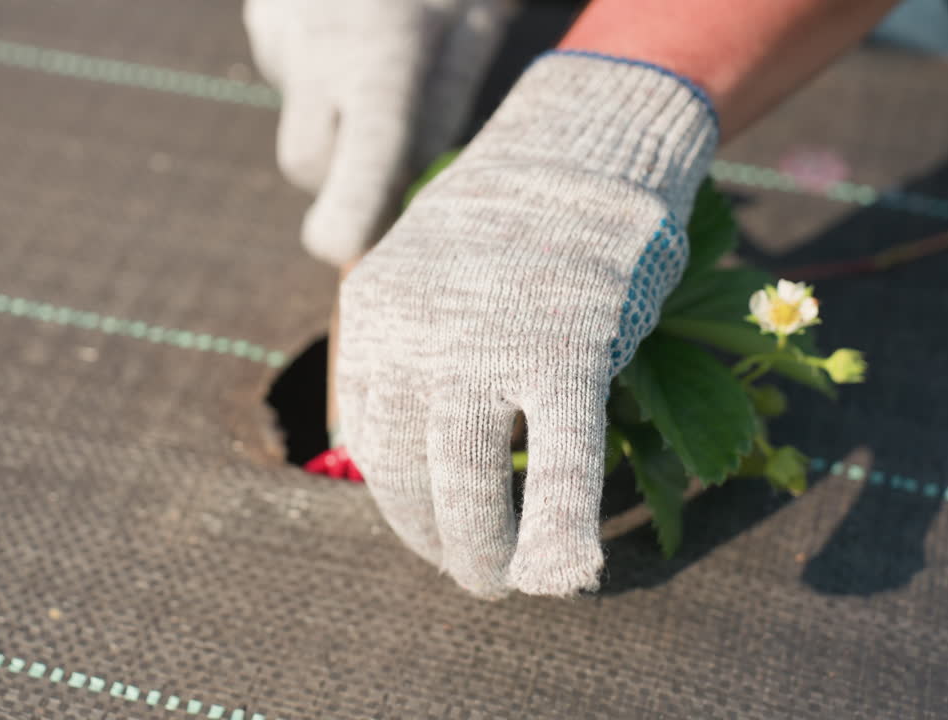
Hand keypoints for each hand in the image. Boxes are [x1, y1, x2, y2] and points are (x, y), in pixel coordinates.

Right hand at [243, 0, 510, 265]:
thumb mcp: (478, 20)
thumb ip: (451, 105)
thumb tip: (427, 184)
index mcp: (383, 62)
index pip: (353, 171)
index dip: (346, 225)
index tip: (344, 249)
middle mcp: (317, 52)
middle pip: (307, 162)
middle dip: (343, 173)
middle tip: (396, 143)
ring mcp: (279, 26)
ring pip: (296, 110)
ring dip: (333, 112)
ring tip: (383, 52)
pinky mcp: (264, 8)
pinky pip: (287, 62)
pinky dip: (318, 63)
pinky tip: (354, 18)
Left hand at [336, 53, 718, 597]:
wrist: (576, 147)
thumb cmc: (506, 226)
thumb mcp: (425, 275)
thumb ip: (412, 350)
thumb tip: (412, 448)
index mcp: (373, 319)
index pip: (371, 437)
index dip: (401, 498)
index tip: (431, 526)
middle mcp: (414, 338)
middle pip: (406, 473)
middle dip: (437, 541)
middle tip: (471, 575)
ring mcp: (488, 347)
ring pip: (467, 481)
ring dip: (483, 550)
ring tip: (503, 580)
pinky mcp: (567, 352)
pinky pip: (561, 462)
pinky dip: (560, 528)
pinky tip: (565, 571)